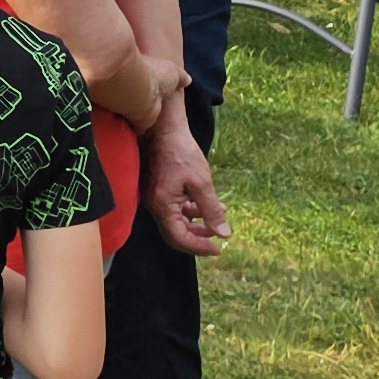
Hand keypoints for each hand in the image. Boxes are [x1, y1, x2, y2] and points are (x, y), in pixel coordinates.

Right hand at [143, 121, 227, 256]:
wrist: (164, 129)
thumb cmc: (182, 153)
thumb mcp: (202, 183)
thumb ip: (211, 211)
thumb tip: (223, 234)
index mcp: (163, 206)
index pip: (179, 238)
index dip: (199, 247)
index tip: (218, 249)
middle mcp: (155, 206)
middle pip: (176, 233)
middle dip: (199, 237)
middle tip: (219, 239)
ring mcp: (155, 198)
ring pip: (176, 220)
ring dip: (197, 222)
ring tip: (219, 216)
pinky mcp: (158, 189)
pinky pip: (174, 208)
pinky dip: (191, 209)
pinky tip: (207, 203)